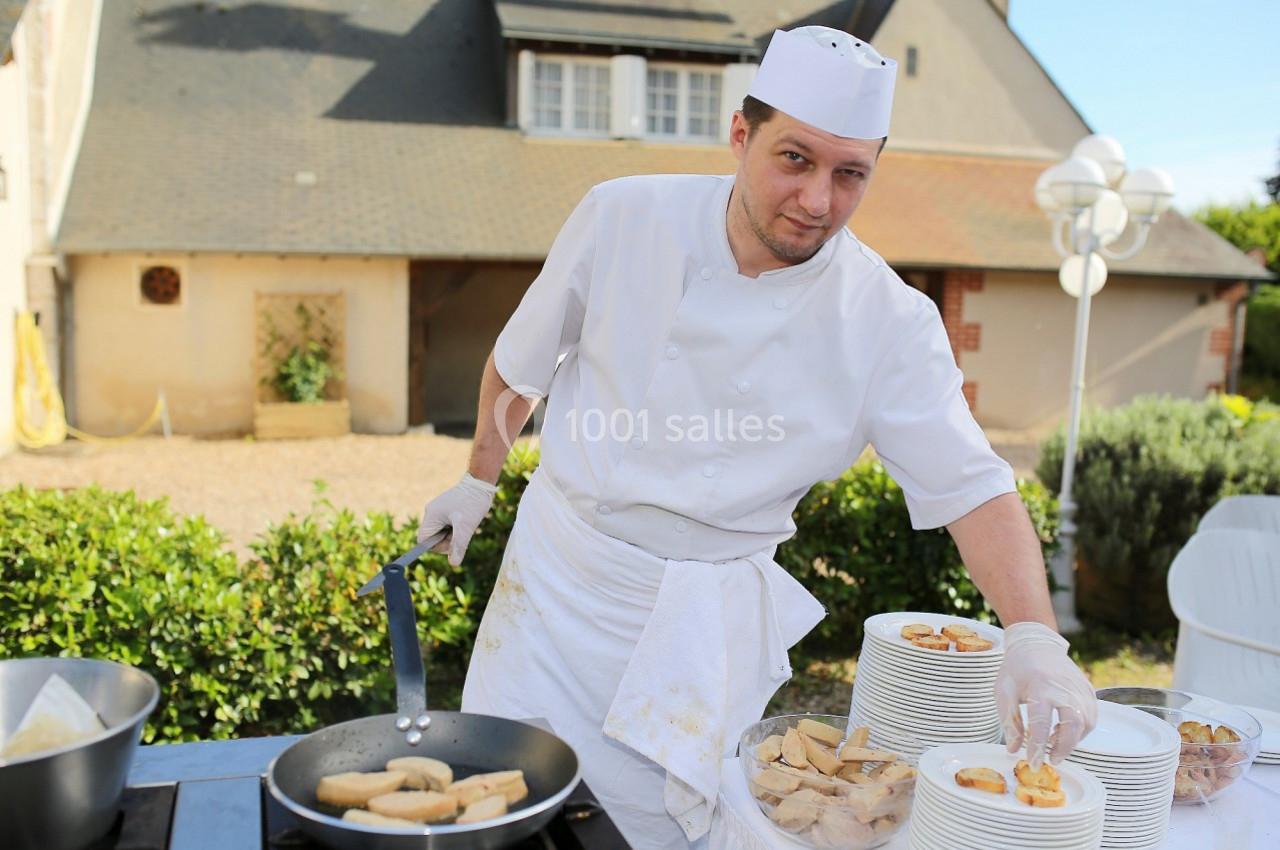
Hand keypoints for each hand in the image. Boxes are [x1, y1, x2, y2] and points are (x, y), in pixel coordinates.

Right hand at [417, 473, 496, 565]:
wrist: (481, 483)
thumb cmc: (472, 503)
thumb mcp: (466, 527)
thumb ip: (458, 545)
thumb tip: (454, 564)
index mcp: (431, 516)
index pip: (423, 540)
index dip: (436, 547)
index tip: (452, 541)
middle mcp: (431, 512)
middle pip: (433, 537)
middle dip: (448, 539)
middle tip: (462, 531)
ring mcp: (438, 510)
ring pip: (441, 531)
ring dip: (453, 533)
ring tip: (465, 523)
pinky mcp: (446, 509)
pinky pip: (447, 525)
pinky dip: (456, 527)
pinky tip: (465, 519)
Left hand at [996, 622, 1096, 766]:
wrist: (1037, 644)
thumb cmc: (1017, 669)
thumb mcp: (1004, 692)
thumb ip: (1010, 722)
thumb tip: (1013, 751)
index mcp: (1040, 687)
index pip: (1041, 723)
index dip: (1038, 747)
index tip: (1033, 763)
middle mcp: (1064, 688)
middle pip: (1073, 725)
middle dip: (1064, 748)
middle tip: (1052, 760)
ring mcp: (1080, 688)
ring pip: (1086, 723)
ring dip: (1072, 740)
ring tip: (1054, 743)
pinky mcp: (1089, 690)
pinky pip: (1091, 716)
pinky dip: (1080, 730)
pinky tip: (1064, 731)